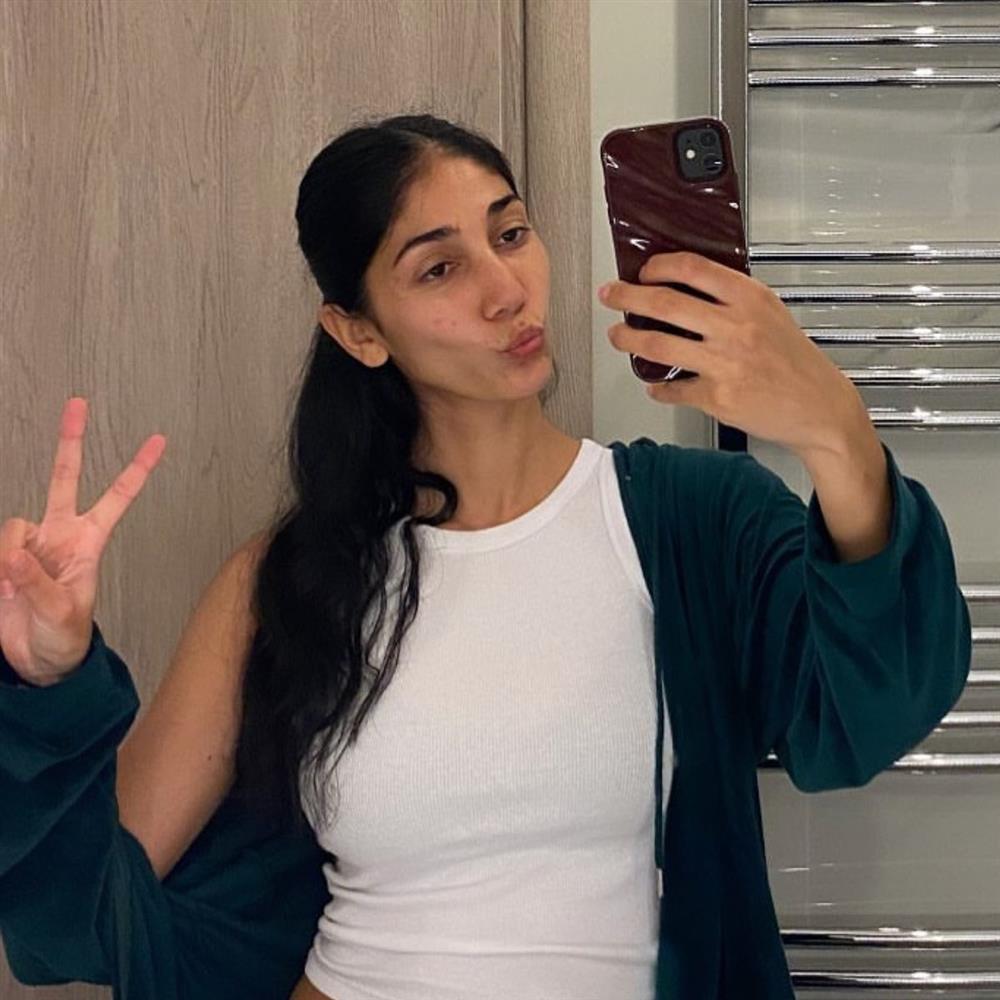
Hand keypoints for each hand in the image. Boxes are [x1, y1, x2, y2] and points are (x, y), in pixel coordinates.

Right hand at [0, 398, 165, 685]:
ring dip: (10, 558)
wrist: (37, 661)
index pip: (117, 498)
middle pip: (64, 478)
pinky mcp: (2, 558)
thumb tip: (16, 555)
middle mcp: (59, 534)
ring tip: (15, 592)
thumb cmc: (63, 637)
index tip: (159, 441)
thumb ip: (38, 583)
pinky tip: (3, 590)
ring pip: (13, 525)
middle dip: (70, 441)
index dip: (136, 470)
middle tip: (78, 403)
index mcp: (88, 542)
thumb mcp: (63, 614)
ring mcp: (29, 544)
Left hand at [598, 251, 867, 455]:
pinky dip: (658, 388)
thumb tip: (684, 288)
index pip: (691, 268)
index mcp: (750, 299)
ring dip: (629, 339)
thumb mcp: (772, 314)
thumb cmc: (796, 362)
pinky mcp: (717, 396)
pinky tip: (654, 385)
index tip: (642, 272)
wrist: (819, 407)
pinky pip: (672, 389)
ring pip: (658, 345)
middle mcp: (736, 327)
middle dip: (626, 297)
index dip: (657, 267)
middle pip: (664, 303)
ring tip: (617, 336)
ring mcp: (724, 363)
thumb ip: (733, 299)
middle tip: (610, 296)